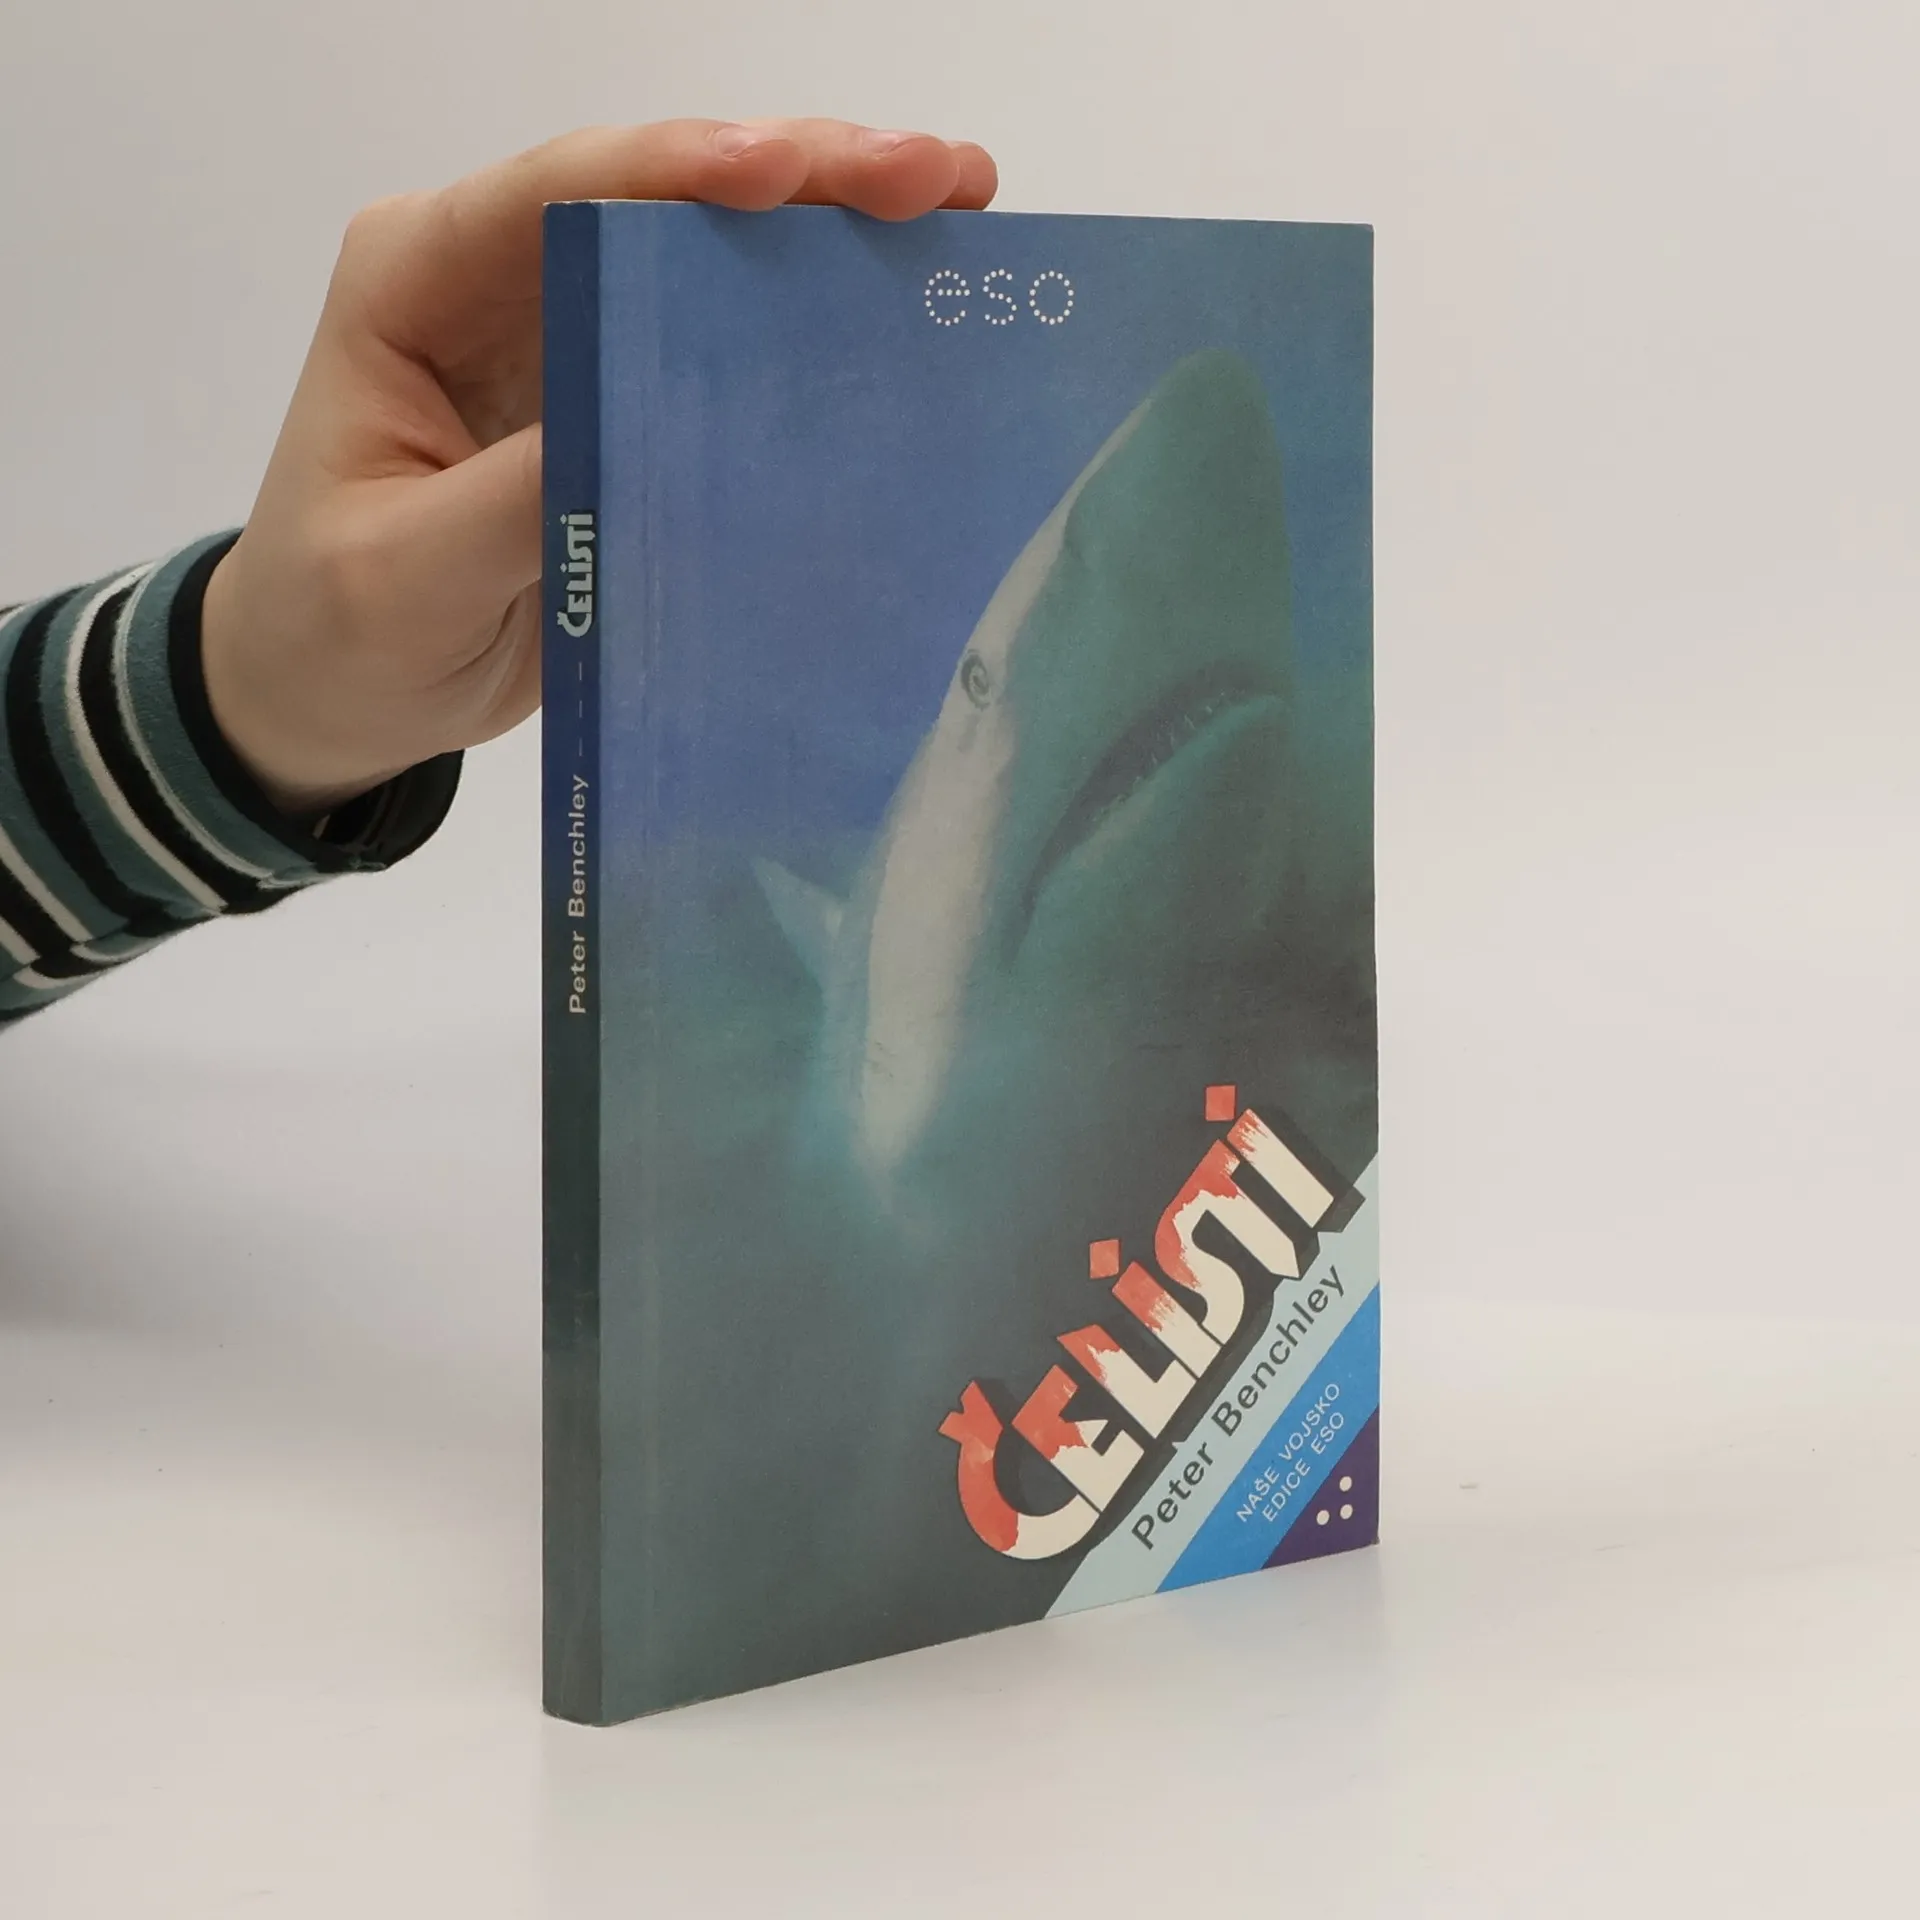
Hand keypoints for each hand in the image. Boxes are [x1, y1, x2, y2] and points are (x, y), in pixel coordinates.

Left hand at [200, 119, 998, 816]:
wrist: (336, 698)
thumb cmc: (339, 630)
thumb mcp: (409, 572)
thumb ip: (514, 496)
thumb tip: (646, 425)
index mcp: (421, 281)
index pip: (563, 192)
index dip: (684, 169)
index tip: (792, 172)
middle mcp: (506, 281)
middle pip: (661, 198)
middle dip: (803, 176)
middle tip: (940, 180)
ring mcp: (575, 339)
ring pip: (714, 258)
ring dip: (836, 231)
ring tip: (964, 211)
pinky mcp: (625, 407)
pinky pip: (733, 353)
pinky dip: (822, 329)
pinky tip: (913, 313)